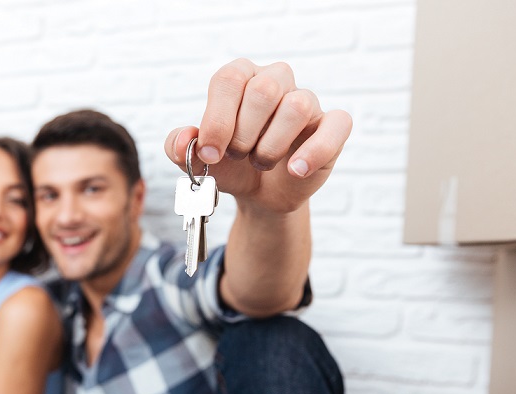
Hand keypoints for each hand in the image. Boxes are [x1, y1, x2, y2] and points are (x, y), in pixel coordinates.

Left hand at [164, 58, 351, 215]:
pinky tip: (295, 169)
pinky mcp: (332, 126)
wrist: (258, 193)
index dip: (218, 120)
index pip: (230, 79)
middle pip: (263, 90)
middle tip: (237, 156)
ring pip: (296, 106)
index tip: (209, 153)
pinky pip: (336, 125)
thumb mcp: (197, 159)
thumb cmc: (229, 165)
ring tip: (260, 162)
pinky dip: (315, 151)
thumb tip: (183, 139)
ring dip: (271, 146)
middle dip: (243, 134)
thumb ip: (178, 146)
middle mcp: (275, 80)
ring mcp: (306, 101)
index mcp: (241, 78)